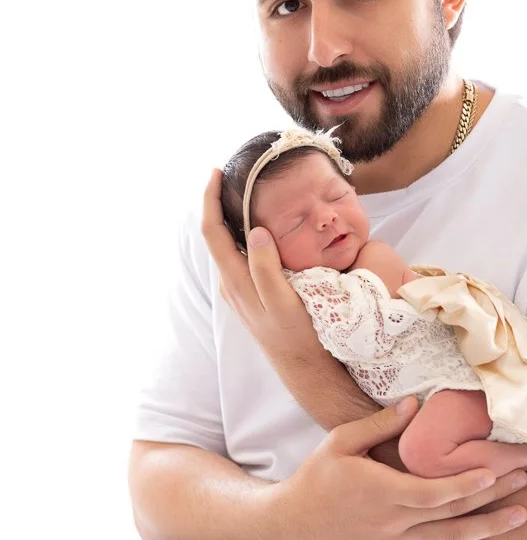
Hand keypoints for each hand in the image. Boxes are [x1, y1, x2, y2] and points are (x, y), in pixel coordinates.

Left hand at [201, 169, 327, 364]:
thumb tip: (258, 230)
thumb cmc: (300, 335)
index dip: (209, 199)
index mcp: (236, 280)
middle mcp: (231, 283)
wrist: (304, 367)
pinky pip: (239, 256)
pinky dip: (242, 235)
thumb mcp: (284, 301)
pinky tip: (258, 228)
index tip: (216, 172)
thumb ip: (267, 268)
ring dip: (229, 218)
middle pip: (215, 235)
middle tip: (230, 176)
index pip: (213, 231)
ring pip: (227, 246)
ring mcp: (239, 290)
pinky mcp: (250, 295)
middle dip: (217, 203)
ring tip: (243, 194)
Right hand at [273, 397, 526, 539]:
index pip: (432, 493)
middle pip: (451, 513)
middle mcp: (394, 522)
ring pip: (451, 539)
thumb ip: (380, 424)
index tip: (493, 470)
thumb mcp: (341, 441)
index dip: (465, 484)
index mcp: (381, 492)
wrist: (299, 521)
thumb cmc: (320, 475)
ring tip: (522, 516)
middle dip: (490, 497)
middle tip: (523, 480)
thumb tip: (414, 404)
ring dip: (489, 528)